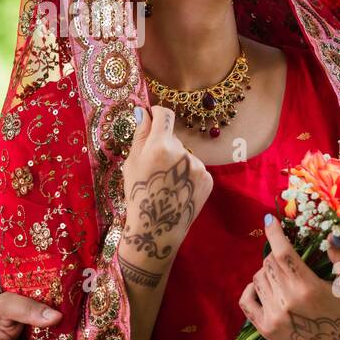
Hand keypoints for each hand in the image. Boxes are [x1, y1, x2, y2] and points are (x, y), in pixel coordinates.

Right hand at [117, 105, 212, 286]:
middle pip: (173, 138)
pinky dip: (187, 175)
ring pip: (184, 154)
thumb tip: (143, 110)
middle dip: (163, 145)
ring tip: (166, 183)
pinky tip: (177, 190)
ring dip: (176, 162)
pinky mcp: (208, 179)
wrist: (157, 229)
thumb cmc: (138, 195)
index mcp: (160, 146)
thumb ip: (140, 135)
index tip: (152, 117)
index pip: (165, 115)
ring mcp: (199, 167)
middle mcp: (183, 153)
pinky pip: (195, 168)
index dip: (158, 113)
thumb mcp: (132, 163)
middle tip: (153, 168)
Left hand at [239, 214, 339, 339]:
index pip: (283, 253)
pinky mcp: (264, 328)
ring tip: (282, 277)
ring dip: (267, 272)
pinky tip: (263, 287)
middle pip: (269, 263)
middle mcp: (287, 301)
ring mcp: (273, 315)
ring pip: (258, 278)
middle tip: (287, 260)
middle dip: (276, 255)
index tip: (270, 220)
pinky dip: (251, 289)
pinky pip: (245, 300)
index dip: (274, 233)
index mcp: (308, 287)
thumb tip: (331, 235)